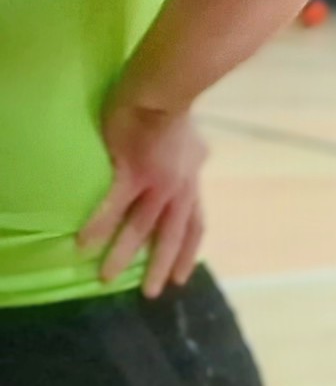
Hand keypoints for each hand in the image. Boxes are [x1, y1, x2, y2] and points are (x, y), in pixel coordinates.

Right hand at [78, 100, 208, 296]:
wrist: (165, 92)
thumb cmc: (176, 112)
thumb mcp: (196, 143)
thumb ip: (195, 159)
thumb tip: (201, 160)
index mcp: (192, 184)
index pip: (195, 225)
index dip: (188, 252)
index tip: (182, 276)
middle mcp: (179, 190)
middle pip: (172, 236)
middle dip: (161, 265)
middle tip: (152, 293)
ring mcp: (156, 183)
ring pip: (140, 228)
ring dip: (122, 255)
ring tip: (107, 278)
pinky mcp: (131, 173)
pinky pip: (113, 206)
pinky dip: (99, 226)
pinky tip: (83, 244)